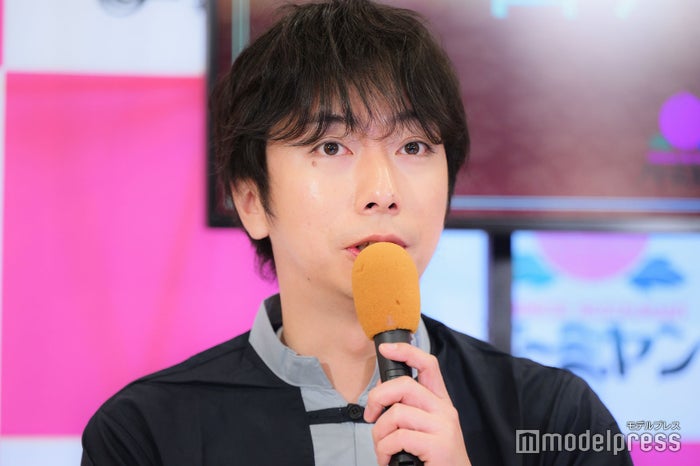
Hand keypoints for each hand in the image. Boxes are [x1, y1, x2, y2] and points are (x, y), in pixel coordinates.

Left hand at [363, 342, 470, 464]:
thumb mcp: (423, 429)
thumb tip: (381, 390)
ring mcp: (444, 427)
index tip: (386, 349)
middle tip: (370, 417)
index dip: (406, 351)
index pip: (428, 365)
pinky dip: (384, 450)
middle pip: (405, 385)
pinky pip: (398, 437)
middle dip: (378, 398)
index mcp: (441, 403)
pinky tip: (387, 460)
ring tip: (382, 449)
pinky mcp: (439, 445)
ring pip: (396, 413)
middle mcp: (445, 410)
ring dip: (379, 434)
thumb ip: (408, 408)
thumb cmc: (432, 459)